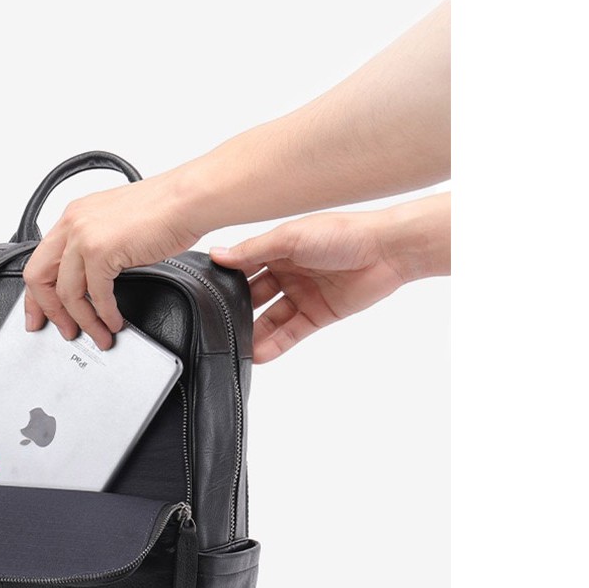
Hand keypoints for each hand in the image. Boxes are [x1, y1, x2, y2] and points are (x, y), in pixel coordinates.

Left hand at [23, 178, 201, 348]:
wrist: (187, 200)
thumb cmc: (163, 210)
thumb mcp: (114, 225)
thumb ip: (95, 246)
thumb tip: (91, 280)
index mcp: (73, 216)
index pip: (39, 261)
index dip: (36, 295)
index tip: (39, 314)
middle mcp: (72, 223)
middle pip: (40, 278)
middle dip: (50, 312)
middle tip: (64, 330)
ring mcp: (84, 236)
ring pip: (67, 293)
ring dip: (83, 320)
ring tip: (98, 334)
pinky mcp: (101, 251)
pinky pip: (96, 295)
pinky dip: (105, 315)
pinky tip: (114, 321)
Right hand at [210, 194, 449, 363]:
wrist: (386, 251)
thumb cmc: (342, 233)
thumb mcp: (290, 238)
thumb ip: (253, 250)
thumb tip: (217, 255)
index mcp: (278, 247)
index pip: (244, 265)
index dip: (226, 278)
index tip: (202, 293)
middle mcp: (288, 271)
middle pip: (254, 295)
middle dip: (236, 310)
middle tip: (214, 325)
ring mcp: (303, 294)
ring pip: (271, 318)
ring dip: (254, 332)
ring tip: (234, 347)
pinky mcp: (318, 314)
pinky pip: (291, 332)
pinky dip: (276, 344)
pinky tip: (259, 354)